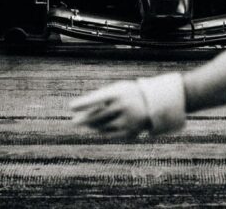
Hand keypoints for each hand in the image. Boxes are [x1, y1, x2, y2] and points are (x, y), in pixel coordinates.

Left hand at [71, 73, 185, 138]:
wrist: (154, 104)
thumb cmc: (128, 94)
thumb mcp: (116, 91)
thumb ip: (100, 101)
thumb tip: (83, 118)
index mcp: (119, 92)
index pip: (98, 98)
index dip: (84, 103)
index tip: (71, 106)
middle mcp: (123, 106)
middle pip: (98, 115)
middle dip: (84, 119)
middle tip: (73, 121)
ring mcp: (127, 120)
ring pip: (102, 126)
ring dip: (92, 126)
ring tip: (85, 123)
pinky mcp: (130, 132)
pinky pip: (110, 134)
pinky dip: (102, 132)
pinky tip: (96, 129)